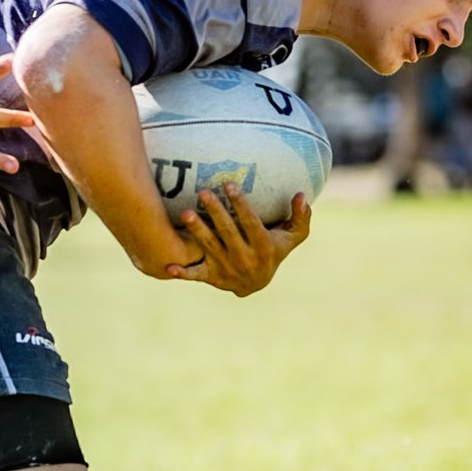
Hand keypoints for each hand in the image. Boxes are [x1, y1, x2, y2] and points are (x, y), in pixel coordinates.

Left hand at [167, 184, 311, 295]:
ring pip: (209, 247)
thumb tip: (302, 195)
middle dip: (215, 211)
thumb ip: (301, 216)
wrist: (257, 284)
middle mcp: (244, 258)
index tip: (229, 185)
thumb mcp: (293, 237)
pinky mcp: (211, 277)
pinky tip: (169, 267)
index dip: (240, 204)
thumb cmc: (275, 251)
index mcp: (263, 247)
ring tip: (185, 213)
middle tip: (203, 191)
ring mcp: (226, 268)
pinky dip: (183, 273)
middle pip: (227, 232)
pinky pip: (196, 275)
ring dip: (196, 230)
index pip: (250, 223)